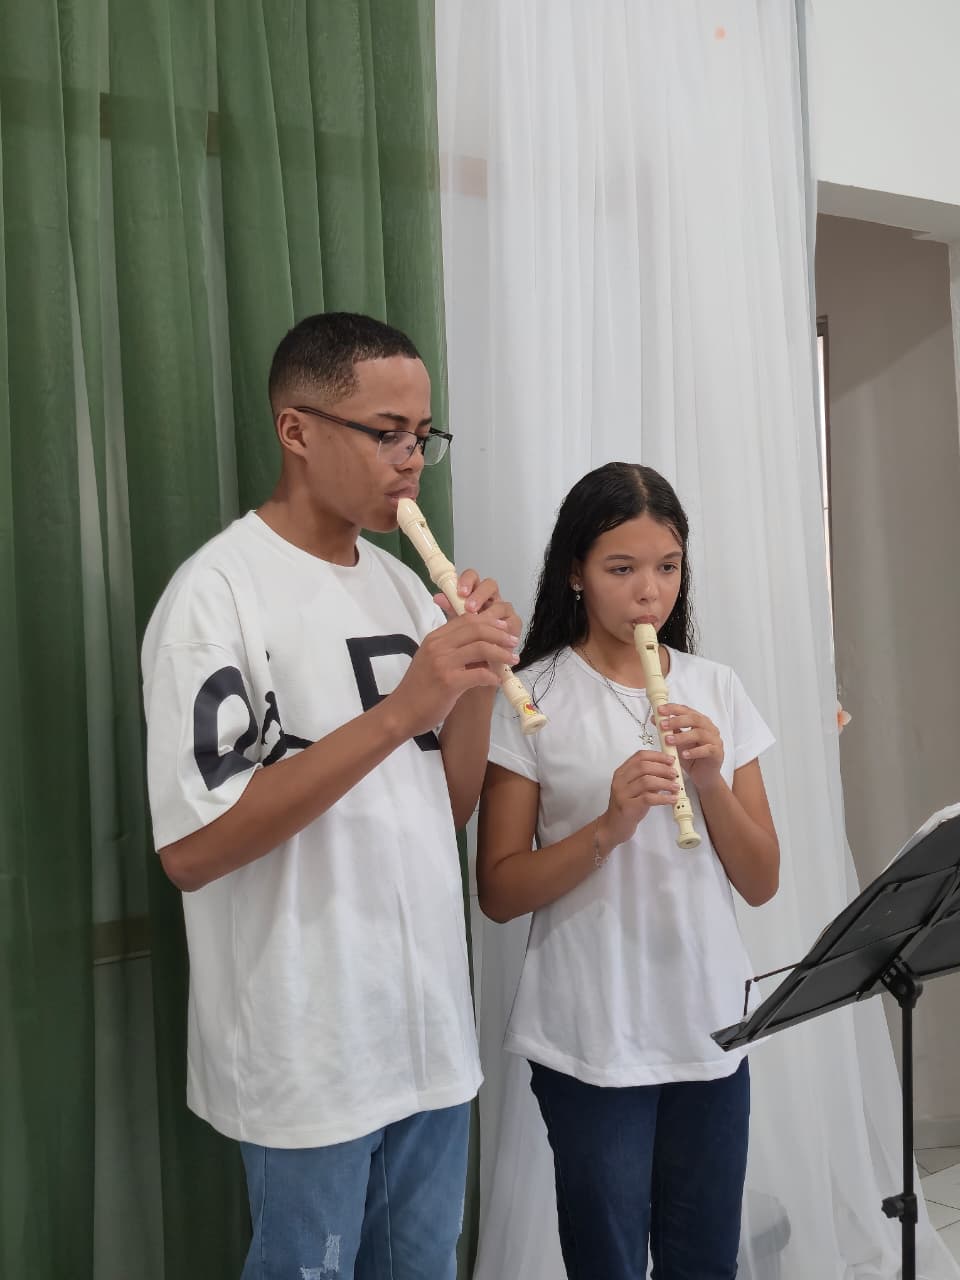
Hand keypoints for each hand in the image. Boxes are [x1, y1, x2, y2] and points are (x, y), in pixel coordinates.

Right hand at [388, 610, 520, 738]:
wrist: (401, 712)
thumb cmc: (418, 689)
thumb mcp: (430, 660)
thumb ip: (450, 649)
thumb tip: (480, 645)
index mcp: (434, 638)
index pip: (466, 619)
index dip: (489, 621)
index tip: (504, 629)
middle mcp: (438, 646)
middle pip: (476, 629)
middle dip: (500, 634)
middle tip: (513, 642)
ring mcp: (443, 663)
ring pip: (481, 648)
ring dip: (501, 653)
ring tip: (513, 659)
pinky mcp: (449, 682)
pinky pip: (480, 673)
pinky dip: (493, 676)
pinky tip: (497, 681)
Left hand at [435, 571, 521, 635]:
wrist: (479, 657)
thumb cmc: (468, 637)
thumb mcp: (456, 622)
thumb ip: (450, 608)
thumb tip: (438, 597)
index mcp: (475, 593)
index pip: (473, 577)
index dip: (467, 581)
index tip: (460, 592)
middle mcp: (491, 598)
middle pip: (490, 585)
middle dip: (479, 595)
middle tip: (469, 608)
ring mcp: (504, 610)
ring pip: (501, 604)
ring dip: (489, 613)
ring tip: (480, 624)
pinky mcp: (514, 623)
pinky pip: (512, 621)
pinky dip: (502, 627)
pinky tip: (493, 633)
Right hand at [601, 750, 680, 847]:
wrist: (614, 826)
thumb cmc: (628, 806)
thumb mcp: (636, 789)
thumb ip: (648, 778)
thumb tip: (669, 770)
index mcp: (622, 772)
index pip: (640, 756)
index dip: (657, 756)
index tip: (671, 760)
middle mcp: (620, 780)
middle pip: (643, 767)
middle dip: (662, 768)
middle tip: (675, 774)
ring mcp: (622, 793)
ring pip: (646, 781)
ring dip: (665, 783)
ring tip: (676, 786)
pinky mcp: (627, 807)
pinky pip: (648, 798)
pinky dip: (663, 798)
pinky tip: (673, 799)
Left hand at [657, 703, 723, 790]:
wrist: (704, 776)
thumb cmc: (691, 757)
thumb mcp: (677, 742)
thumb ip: (669, 730)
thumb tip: (654, 718)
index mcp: (700, 721)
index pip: (686, 710)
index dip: (673, 709)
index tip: (660, 710)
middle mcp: (709, 728)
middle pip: (694, 719)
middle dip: (676, 721)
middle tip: (662, 725)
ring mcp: (715, 740)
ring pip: (700, 733)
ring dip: (682, 736)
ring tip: (668, 740)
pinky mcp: (717, 753)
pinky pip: (707, 750)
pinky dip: (694, 751)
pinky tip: (683, 754)